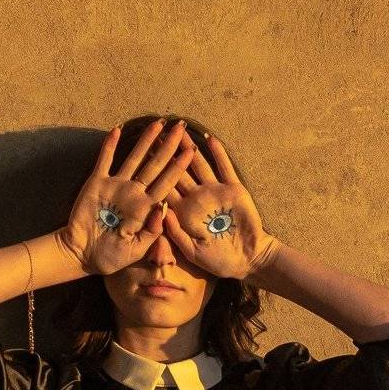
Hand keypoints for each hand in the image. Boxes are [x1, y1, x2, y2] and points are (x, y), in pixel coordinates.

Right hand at [59, 120, 195, 275]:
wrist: (82, 254)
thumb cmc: (112, 256)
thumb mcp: (137, 249)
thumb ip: (152, 232)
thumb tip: (164, 208)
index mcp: (146, 207)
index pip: (168, 182)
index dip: (179, 166)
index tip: (191, 150)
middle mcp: (134, 192)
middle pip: (156, 164)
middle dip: (169, 145)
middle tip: (181, 126)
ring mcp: (116, 185)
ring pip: (134, 157)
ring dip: (146, 140)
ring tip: (158, 123)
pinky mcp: (97, 183)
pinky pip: (105, 160)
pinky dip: (110, 145)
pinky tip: (117, 130)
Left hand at [161, 134, 281, 280]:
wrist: (247, 260)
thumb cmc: (217, 260)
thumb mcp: (192, 251)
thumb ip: (175, 233)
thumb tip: (160, 212)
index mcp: (183, 211)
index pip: (164, 187)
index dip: (153, 171)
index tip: (142, 154)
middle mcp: (196, 197)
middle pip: (178, 170)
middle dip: (168, 151)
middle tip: (157, 132)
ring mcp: (215, 191)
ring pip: (199, 164)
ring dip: (189, 147)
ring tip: (180, 129)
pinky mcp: (234, 189)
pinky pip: (224, 167)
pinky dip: (218, 153)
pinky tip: (209, 138)